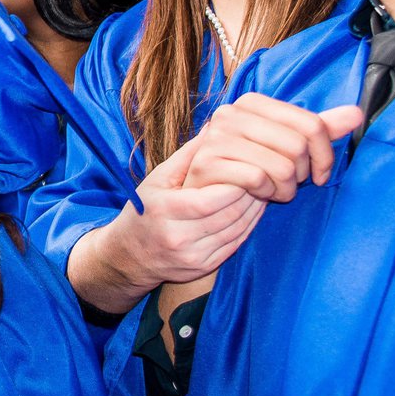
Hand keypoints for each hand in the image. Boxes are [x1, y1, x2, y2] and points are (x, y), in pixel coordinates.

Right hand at [116, 135, 266, 284]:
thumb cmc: (144, 209)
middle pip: (229, 214)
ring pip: (237, 230)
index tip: (249, 165)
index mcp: (165, 211)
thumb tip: (214, 128)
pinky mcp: (204, 267)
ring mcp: (193, 256)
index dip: (236, 183)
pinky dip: (249, 225)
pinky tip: (253, 209)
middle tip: (265, 175)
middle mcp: (179, 237)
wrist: (129, 257)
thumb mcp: (157, 178)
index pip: (212, 199)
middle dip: (251, 193)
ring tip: (263, 189)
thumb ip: (188, 155)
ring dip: (255, 209)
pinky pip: (236, 243)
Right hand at [180, 95, 362, 201]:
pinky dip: (265, 193)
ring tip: (275, 191)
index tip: (321, 174)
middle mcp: (231, 114)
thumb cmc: (247, 171)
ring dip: (285, 189)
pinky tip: (258, 194)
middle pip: (299, 146)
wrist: (204, 196)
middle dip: (303, 174)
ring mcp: (216, 137)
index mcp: (251, 103)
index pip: (311, 124)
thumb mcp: (285, 148)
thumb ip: (318, 130)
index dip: (325, 155)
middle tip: (291, 184)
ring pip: (282, 165)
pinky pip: (258, 179)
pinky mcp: (207, 163)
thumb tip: (356, 114)